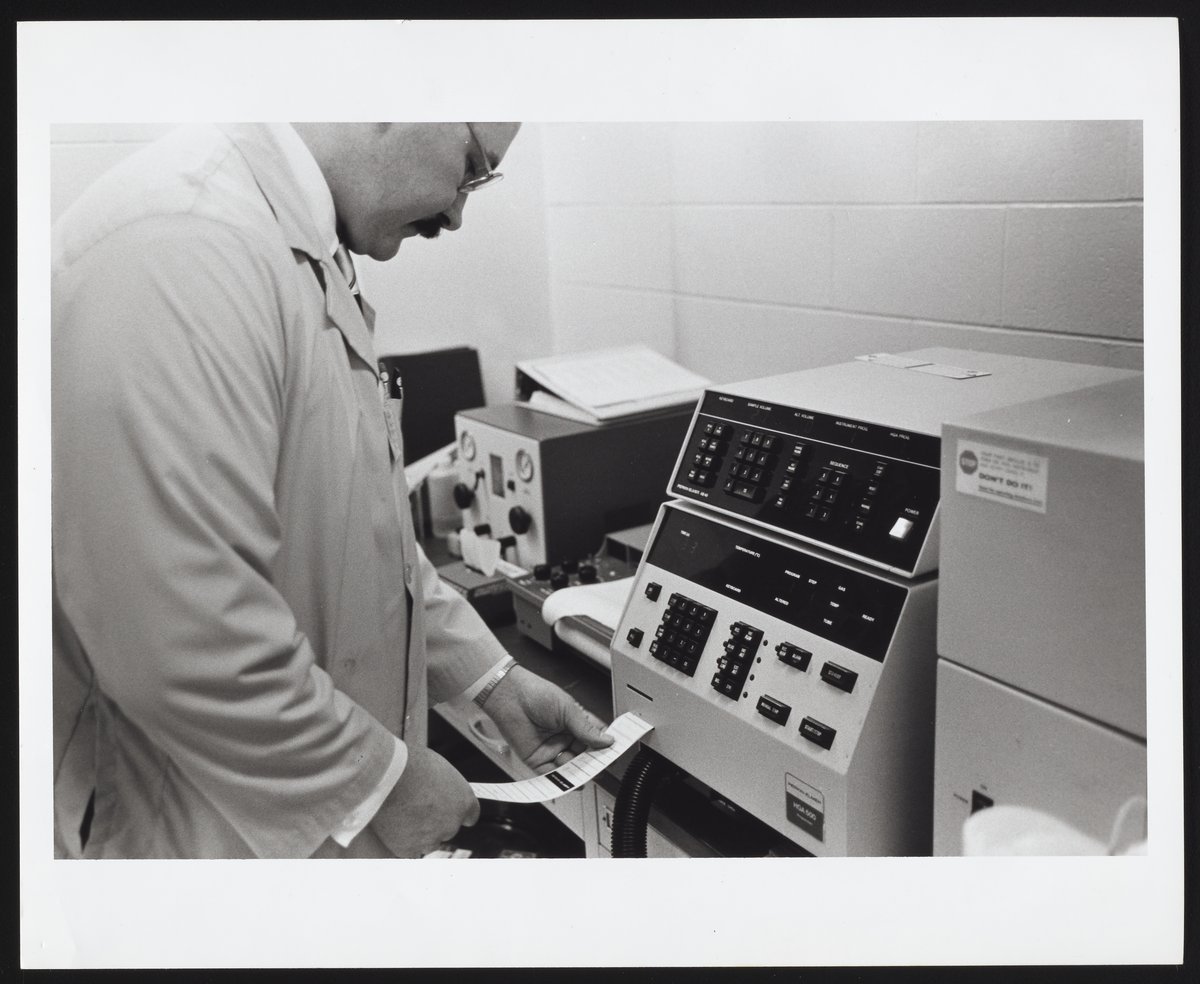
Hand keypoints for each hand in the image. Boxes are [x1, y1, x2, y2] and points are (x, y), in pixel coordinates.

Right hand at [367, 745, 479, 857]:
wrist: (387, 775)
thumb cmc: (410, 763)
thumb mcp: (438, 767)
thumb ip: (445, 785)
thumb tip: (439, 787)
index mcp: (464, 801)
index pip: (470, 816)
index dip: (456, 812)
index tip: (448, 810)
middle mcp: (452, 824)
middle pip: (447, 829)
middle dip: (434, 820)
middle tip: (416, 806)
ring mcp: (431, 839)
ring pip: (427, 841)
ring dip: (418, 833)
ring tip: (401, 814)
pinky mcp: (409, 849)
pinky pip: (408, 850)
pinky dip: (402, 842)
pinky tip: (393, 826)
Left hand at [481, 666, 612, 773]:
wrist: (510, 697)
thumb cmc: (536, 694)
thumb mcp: (568, 709)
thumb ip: (587, 729)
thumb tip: (607, 740)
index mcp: (575, 723)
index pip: (596, 739)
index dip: (605, 747)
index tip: (614, 752)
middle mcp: (565, 738)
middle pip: (585, 757)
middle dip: (592, 762)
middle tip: (599, 764)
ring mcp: (552, 750)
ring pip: (571, 768)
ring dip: (577, 771)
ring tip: (582, 768)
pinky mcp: (537, 761)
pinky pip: (551, 776)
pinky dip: (561, 781)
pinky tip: (570, 779)